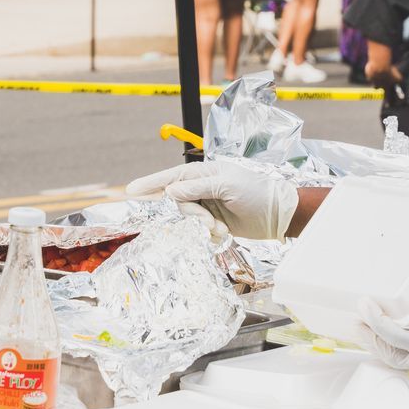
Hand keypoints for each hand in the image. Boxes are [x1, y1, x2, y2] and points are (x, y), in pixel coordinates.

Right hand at [125, 158, 297, 239]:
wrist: (278, 215)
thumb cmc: (257, 193)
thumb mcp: (227, 186)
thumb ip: (196, 188)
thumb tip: (169, 192)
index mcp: (202, 173)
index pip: (169, 177)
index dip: (149, 184)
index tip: (130, 191)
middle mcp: (200, 188)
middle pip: (177, 204)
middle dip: (192, 217)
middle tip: (210, 224)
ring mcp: (206, 206)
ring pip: (187, 221)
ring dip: (203, 228)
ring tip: (222, 229)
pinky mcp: (212, 222)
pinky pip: (197, 232)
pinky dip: (209, 236)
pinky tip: (224, 233)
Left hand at [360, 299, 408, 376]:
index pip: (395, 336)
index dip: (376, 320)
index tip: (364, 305)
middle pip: (391, 355)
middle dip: (370, 339)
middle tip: (356, 321)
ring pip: (402, 358)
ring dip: (382, 342)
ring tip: (368, 326)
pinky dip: (398, 344)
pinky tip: (395, 331)